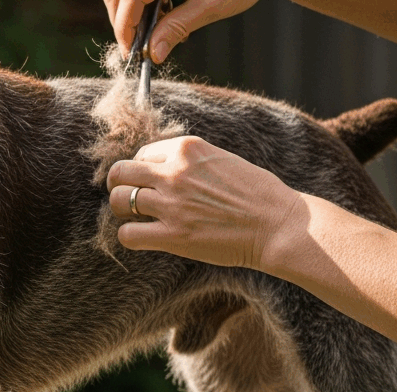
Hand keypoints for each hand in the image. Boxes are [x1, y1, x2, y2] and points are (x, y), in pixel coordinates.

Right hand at [104, 0, 259, 61]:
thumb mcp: (212, 4)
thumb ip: (178, 26)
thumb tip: (155, 53)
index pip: (127, 1)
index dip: (124, 29)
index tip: (130, 53)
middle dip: (122, 21)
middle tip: (136, 47)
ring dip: (130, 11)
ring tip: (154, 30)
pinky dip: (143, 1)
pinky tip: (163, 12)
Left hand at [106, 136, 302, 269]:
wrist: (278, 224)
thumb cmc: (257, 194)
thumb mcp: (221, 159)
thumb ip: (189, 161)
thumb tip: (160, 168)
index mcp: (187, 148)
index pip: (141, 153)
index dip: (141, 170)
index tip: (150, 183)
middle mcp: (174, 172)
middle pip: (120, 172)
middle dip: (120, 185)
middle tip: (130, 199)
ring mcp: (171, 204)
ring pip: (118, 201)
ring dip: (123, 211)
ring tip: (136, 219)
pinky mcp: (173, 235)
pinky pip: (127, 234)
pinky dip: (129, 236)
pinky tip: (144, 237)